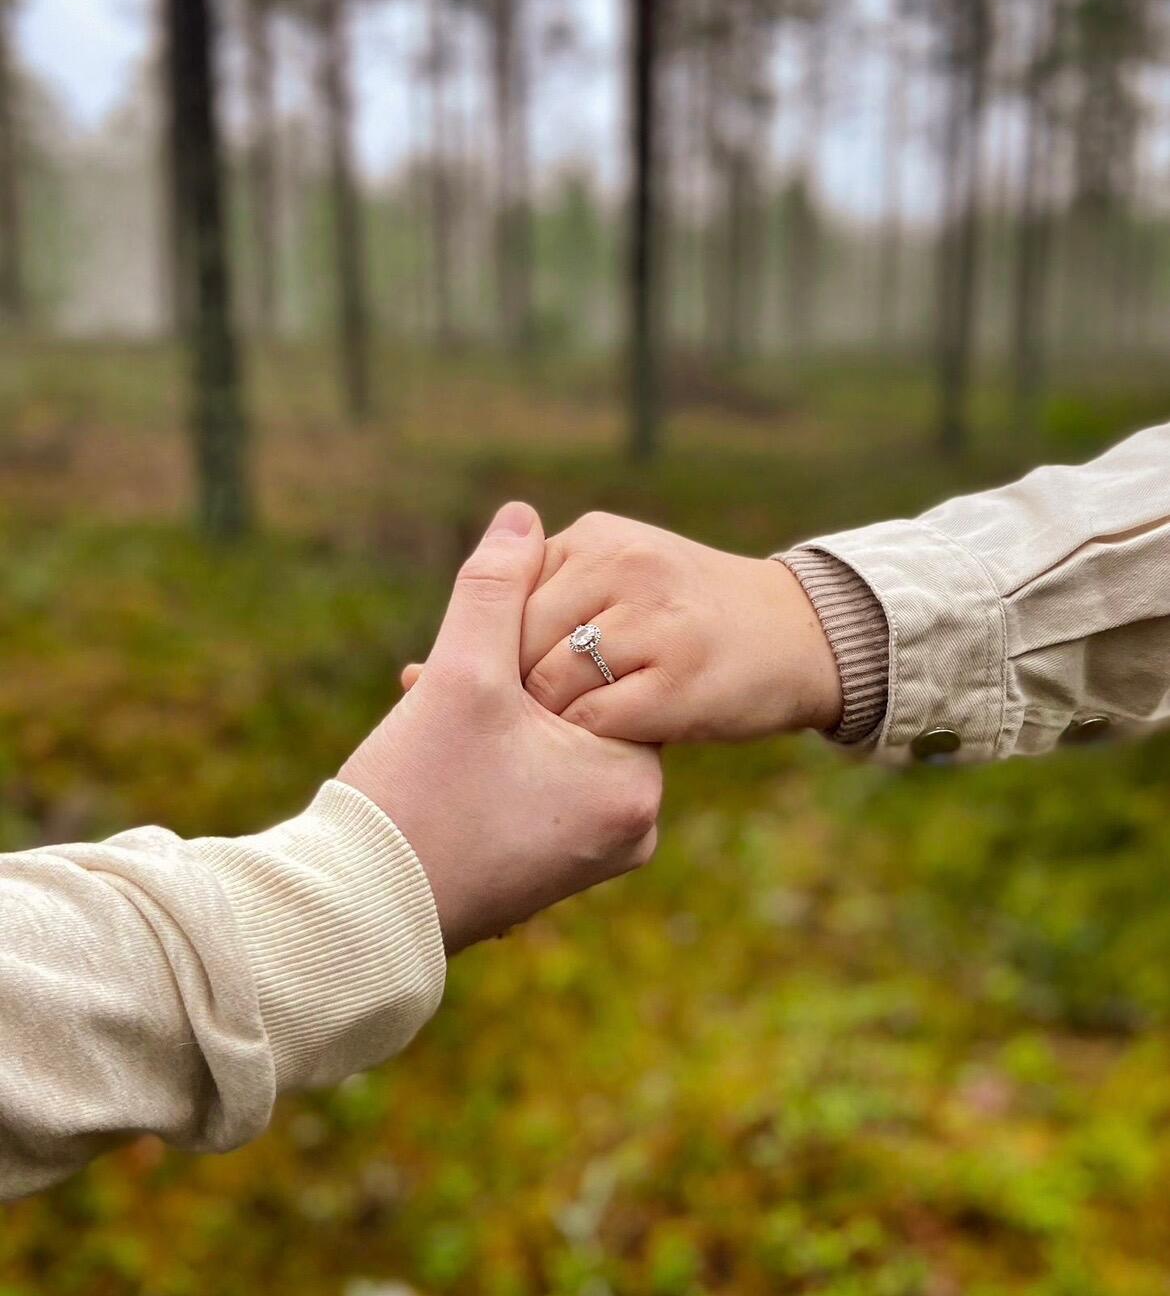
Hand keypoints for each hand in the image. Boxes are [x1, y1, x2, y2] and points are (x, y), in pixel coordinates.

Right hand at [340, 503, 662, 953]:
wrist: (356, 919)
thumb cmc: (413, 800)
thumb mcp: (458, 678)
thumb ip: (493, 586)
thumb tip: (522, 514)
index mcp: (634, 786)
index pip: (599, 670)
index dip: (525, 648)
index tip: (467, 667)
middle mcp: (634, 828)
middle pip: (575, 707)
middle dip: (503, 685)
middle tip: (436, 691)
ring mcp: (595, 854)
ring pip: (551, 742)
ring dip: (491, 718)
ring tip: (427, 718)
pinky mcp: (556, 869)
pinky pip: (537, 785)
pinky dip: (493, 761)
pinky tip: (436, 755)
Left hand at [403, 512, 840, 744]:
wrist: (799, 634)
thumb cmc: (687, 624)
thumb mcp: (617, 584)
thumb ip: (540, 608)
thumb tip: (418, 674)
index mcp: (595, 539)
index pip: (502, 595)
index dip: (468, 652)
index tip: (447, 694)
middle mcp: (622, 565)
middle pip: (517, 639)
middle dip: (499, 693)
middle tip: (488, 738)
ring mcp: (655, 618)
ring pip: (551, 681)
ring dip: (541, 723)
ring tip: (542, 750)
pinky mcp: (682, 675)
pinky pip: (598, 719)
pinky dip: (584, 743)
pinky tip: (588, 756)